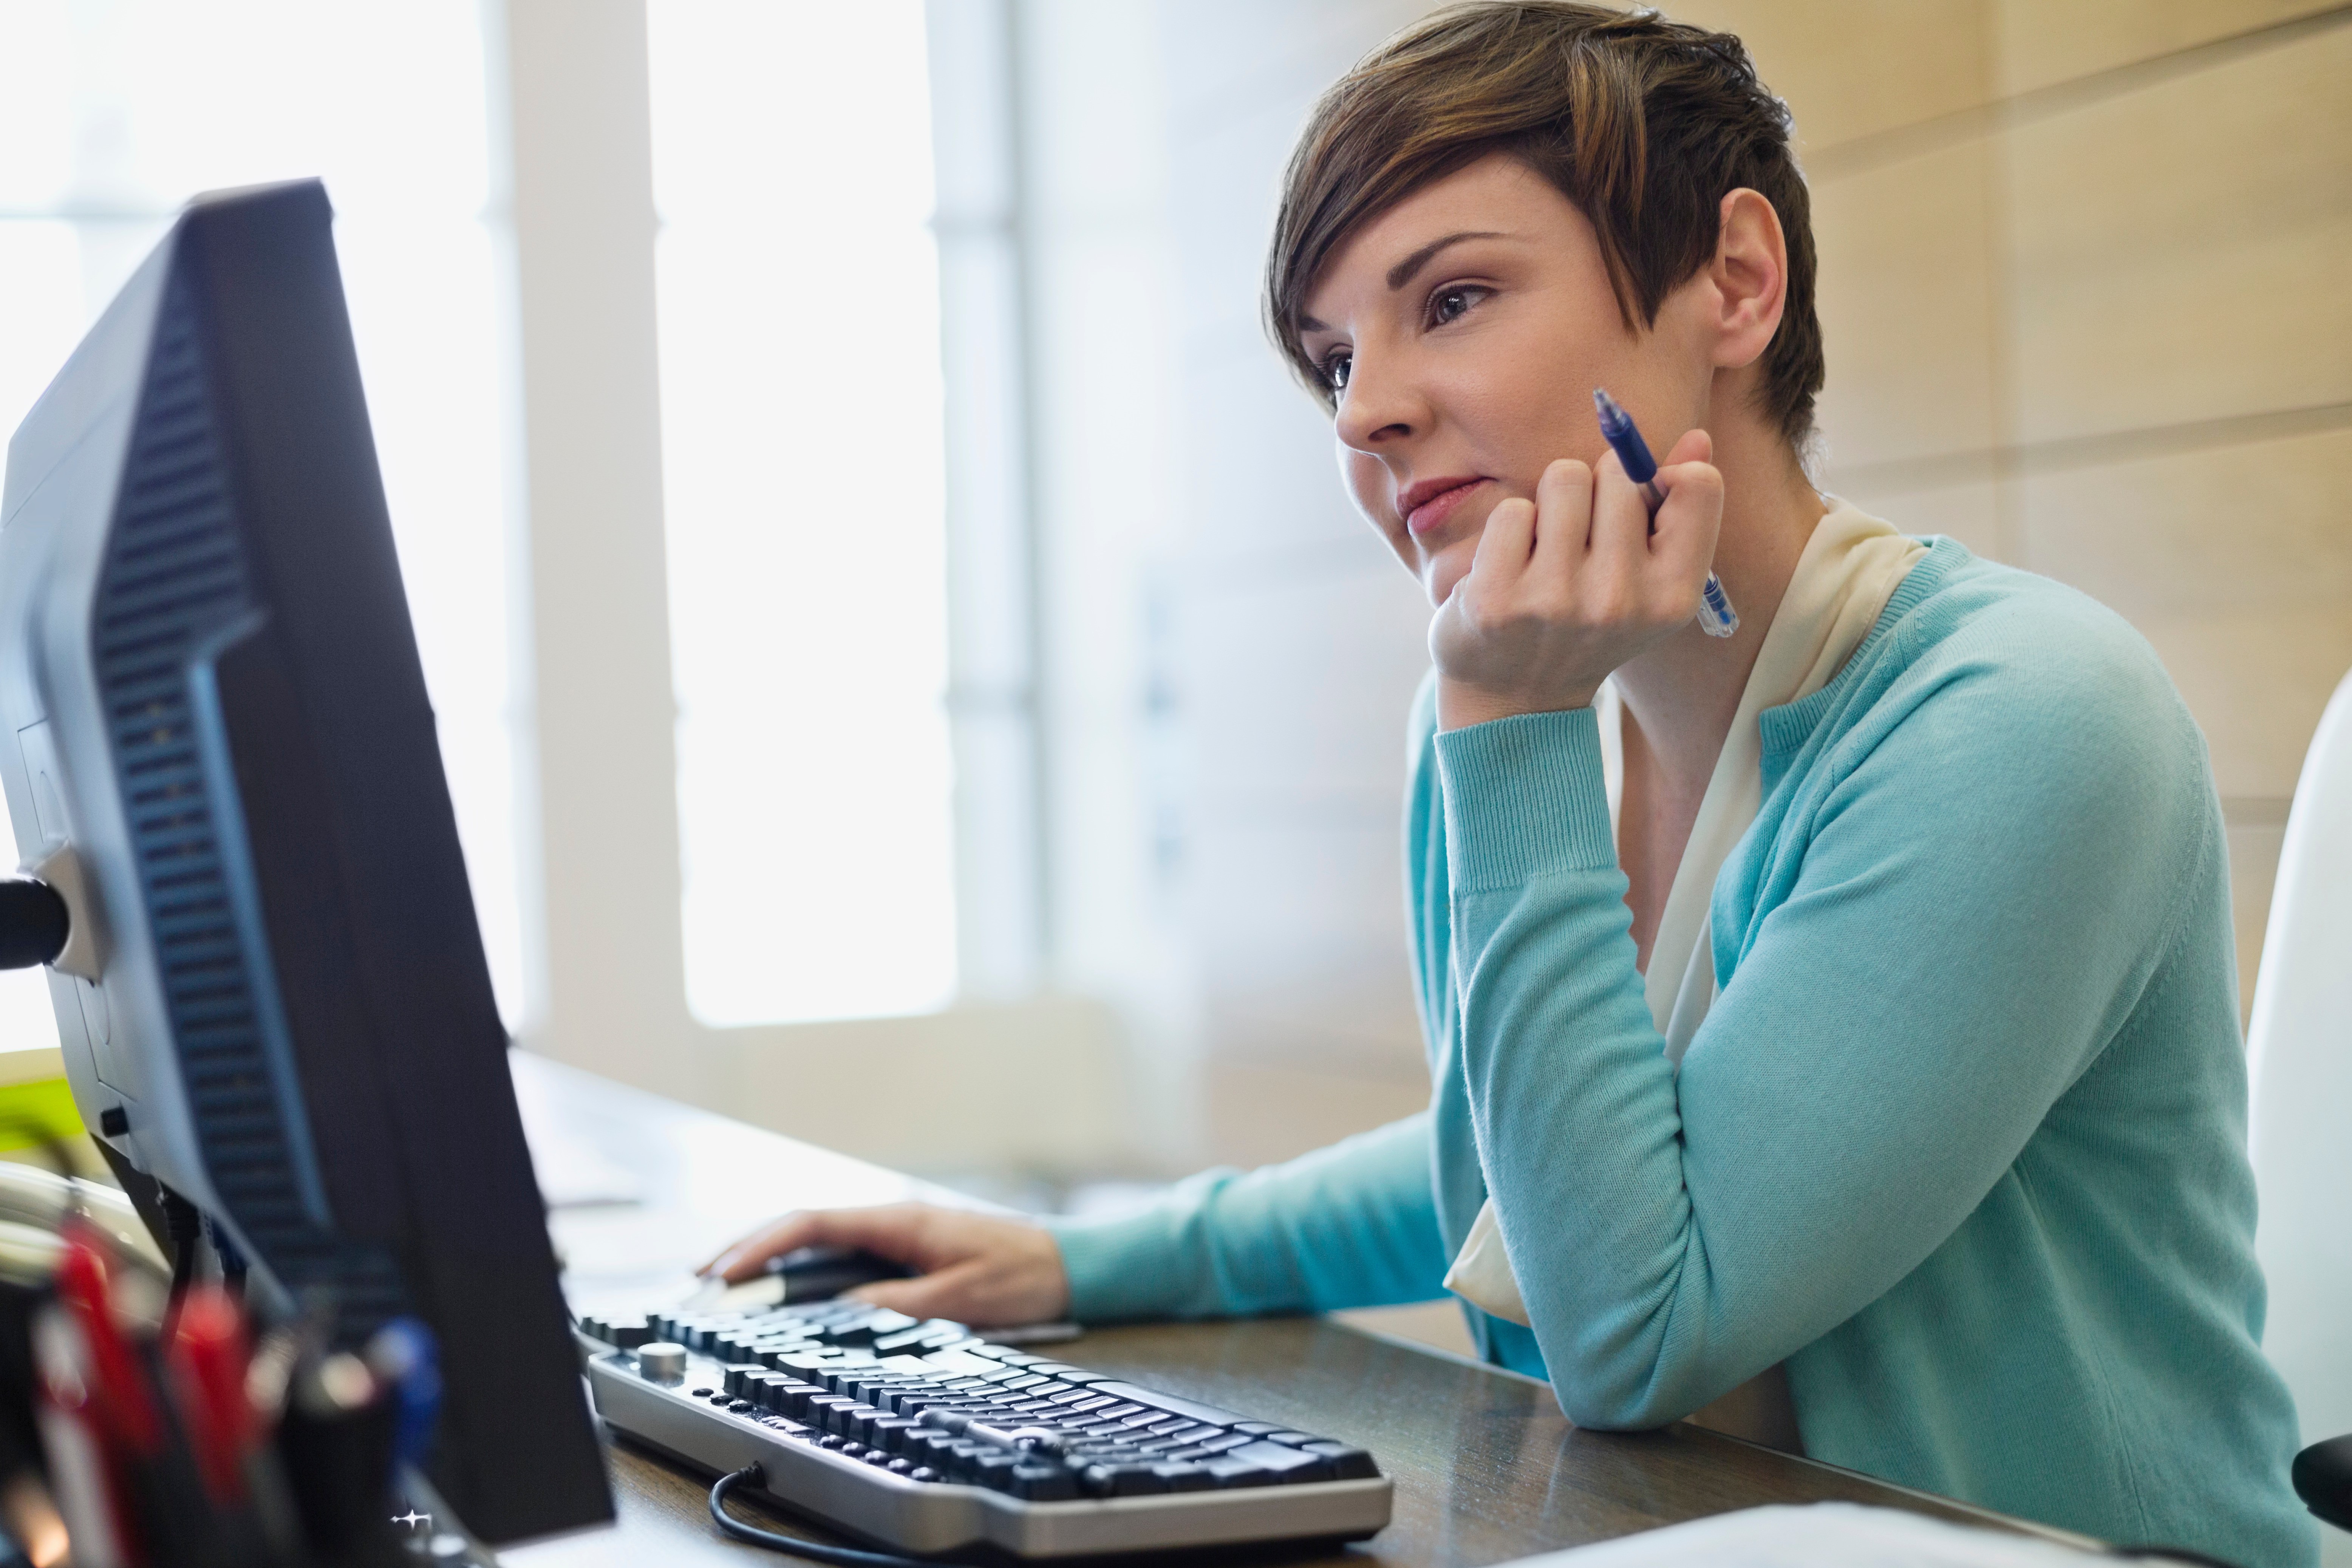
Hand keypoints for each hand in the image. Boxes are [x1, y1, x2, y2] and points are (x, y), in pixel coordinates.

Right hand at [699, 1203, 1072, 1326]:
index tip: (726, 1269)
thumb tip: (844, 1313)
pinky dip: (806, 1273)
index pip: (814, 1224)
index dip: (764, 1245)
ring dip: (773, 1262)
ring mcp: (895, 1236)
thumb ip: (901, 1306)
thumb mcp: (962, 1298)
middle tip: (703, 1277)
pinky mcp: (903, 1255)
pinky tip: (784, 1294)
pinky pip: (842, 1259)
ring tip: (727, 1286)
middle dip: (751, 1250)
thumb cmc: (1022, 1275)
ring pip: (818, 1244)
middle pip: (805, 1229)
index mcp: (899, 1221)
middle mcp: (890, 1222)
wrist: (1069, 1265)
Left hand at [1432, 430, 1722, 729]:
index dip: (1662, 477)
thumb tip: (1696, 438)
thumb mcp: (1645, 581)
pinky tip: (1510, 570)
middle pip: (1619, 472)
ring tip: (1544, 552)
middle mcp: (1621, 601)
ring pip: (1563, 479)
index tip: (1637, 502)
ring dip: (1550, 504)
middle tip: (1580, 540)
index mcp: (1674, 596)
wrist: (1513, 701)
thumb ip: (1677, 509)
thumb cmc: (1585, 624)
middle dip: (1596, 489)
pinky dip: (1509, 529)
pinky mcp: (1497, 599)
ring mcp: (1556, 601)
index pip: (1697, 488)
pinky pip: (1512, 511)